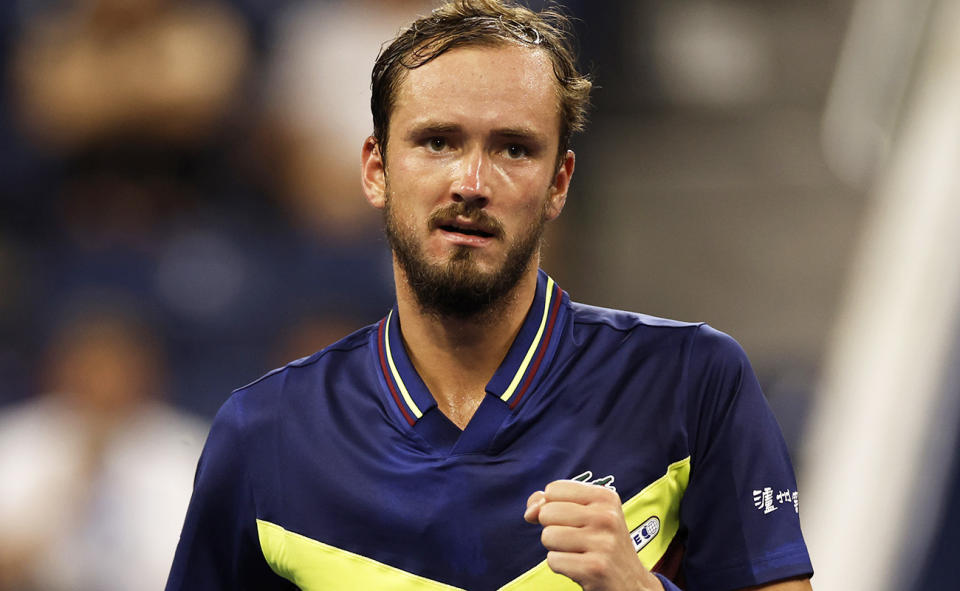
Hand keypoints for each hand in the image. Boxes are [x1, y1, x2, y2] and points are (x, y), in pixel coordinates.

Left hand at [524, 480, 663, 590]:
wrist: (631, 583)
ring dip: (556, 548)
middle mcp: (607, 516)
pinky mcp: (594, 568)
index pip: (553, 489)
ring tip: (578, 552)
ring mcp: (603, 543)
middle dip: (553, 528)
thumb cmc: (601, 543)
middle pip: (546, 512)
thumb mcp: (585, 514)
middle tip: (577, 539)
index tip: (570, 518)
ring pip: (547, 536)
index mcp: (605, 496)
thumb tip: (530, 512)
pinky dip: (561, 566)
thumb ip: (550, 502)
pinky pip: (553, 560)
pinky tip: (580, 566)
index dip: (552, 505)